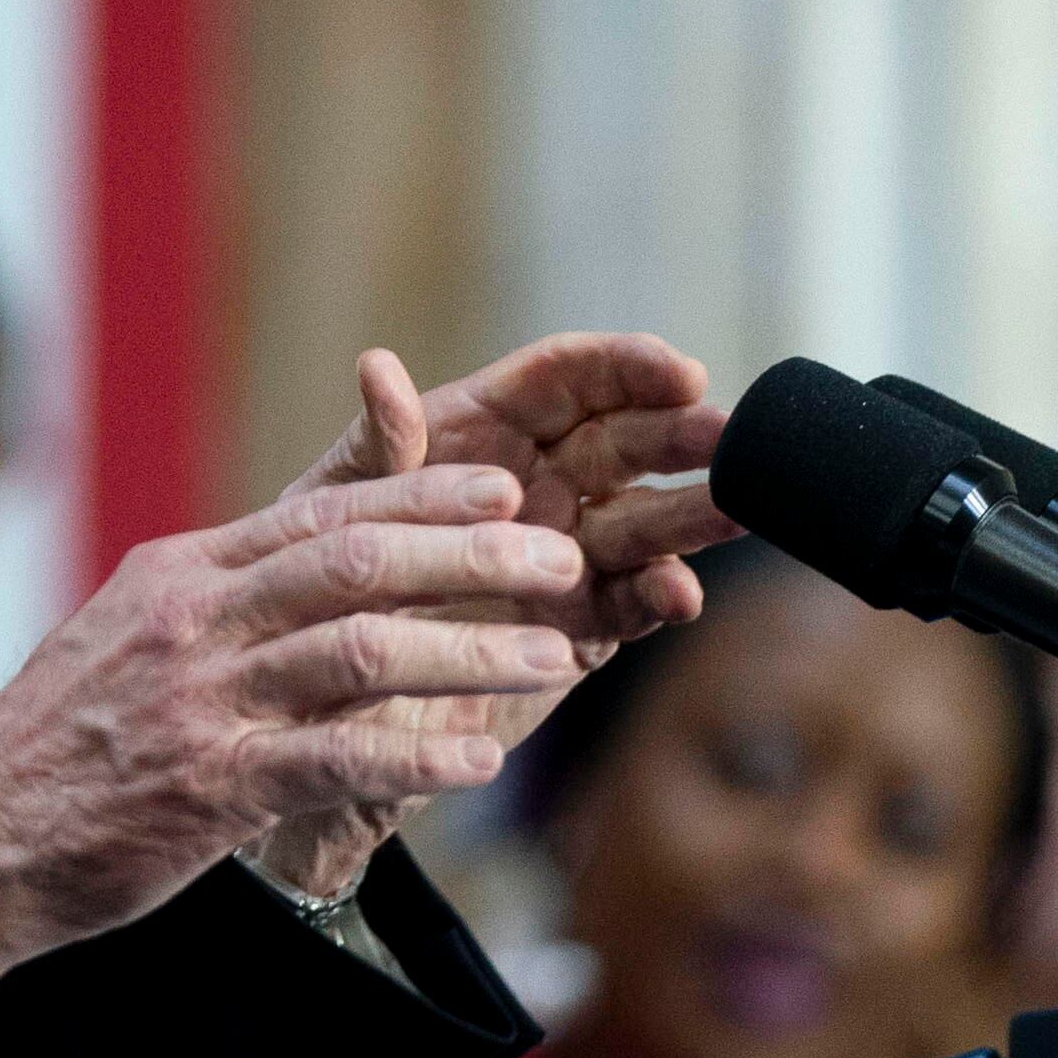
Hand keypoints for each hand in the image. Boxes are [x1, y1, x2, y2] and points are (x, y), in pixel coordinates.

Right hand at [0, 461, 589, 995]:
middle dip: (470, 555)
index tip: (504, 487)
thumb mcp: (130, 637)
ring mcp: (197, 701)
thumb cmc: (60, 745)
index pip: (318, 511)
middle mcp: (190, 621)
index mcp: (178, 575)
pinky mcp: (204, 787)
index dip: (421, 494)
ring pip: (356, 650)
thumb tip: (310, 566)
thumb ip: (220, 600)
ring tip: (549, 657)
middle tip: (558, 558)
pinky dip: (411, 752)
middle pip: (352, 560)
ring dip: (467, 650)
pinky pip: (329, 758)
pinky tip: (476, 759)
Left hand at [248, 333, 728, 895]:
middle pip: (625, 442)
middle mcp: (539, 481)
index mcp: (484, 428)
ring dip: (693, 511)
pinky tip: (677, 594)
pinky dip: (656, 597)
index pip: (569, 379)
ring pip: (646, 520)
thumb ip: (378, 447)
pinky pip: (629, 604)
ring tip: (737, 504)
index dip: (626, 367)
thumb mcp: (338, 506)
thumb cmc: (321, 574)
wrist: (321, 689)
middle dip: (680, 433)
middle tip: (728, 434)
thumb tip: (377, 367)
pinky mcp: (578, 626)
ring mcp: (567, 552)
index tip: (680, 370)